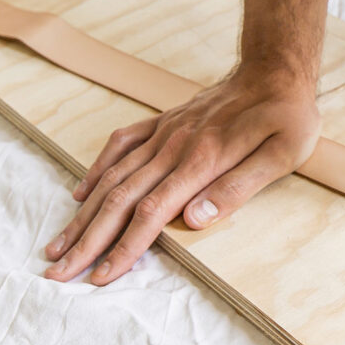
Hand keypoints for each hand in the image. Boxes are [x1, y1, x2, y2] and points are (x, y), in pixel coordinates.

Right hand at [42, 66, 319, 284]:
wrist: (276, 68)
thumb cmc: (286, 117)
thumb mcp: (281, 155)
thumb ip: (237, 187)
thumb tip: (195, 220)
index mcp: (202, 159)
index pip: (151, 213)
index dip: (124, 247)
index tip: (99, 276)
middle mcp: (174, 146)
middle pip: (120, 199)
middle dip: (87, 240)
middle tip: (57, 273)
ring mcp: (165, 132)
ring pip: (113, 176)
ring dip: (83, 213)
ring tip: (58, 244)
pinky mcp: (163, 122)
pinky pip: (121, 145)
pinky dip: (97, 169)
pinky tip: (81, 192)